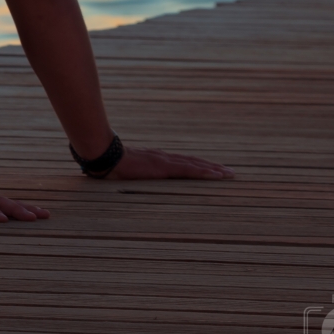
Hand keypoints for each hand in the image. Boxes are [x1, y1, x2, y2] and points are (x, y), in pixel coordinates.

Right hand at [104, 146, 233, 180]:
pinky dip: (204, 172)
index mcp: (155, 160)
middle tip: (230, 172)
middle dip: (212, 167)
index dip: (198, 165)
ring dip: (213, 170)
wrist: (104, 155)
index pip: (182, 162)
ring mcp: (165, 162)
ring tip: (228, 174)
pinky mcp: (164, 168)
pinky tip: (215, 175)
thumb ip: (132, 172)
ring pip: (195, 165)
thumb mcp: (125, 170)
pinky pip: (188, 171)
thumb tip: (128, 178)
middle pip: (193, 162)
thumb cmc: (109, 164)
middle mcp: (163, 158)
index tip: (212, 169)